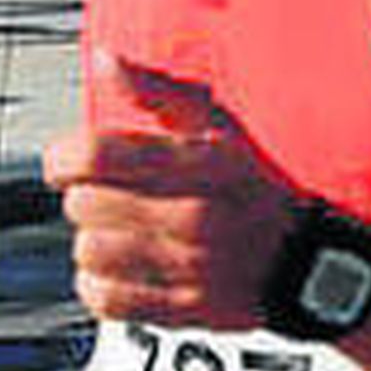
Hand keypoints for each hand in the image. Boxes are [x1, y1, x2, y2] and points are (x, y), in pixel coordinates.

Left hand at [44, 54, 304, 329]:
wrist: (306, 260)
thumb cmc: (257, 185)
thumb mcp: (220, 126)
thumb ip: (158, 93)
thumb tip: (105, 61)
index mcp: (200, 162)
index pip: (99, 156)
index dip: (64, 157)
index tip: (64, 161)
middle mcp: (191, 215)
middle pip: (85, 204)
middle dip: (86, 195)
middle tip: (108, 192)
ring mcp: (186, 266)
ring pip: (88, 252)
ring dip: (93, 240)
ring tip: (119, 230)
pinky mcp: (180, 308)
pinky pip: (103, 298)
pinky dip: (99, 282)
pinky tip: (120, 266)